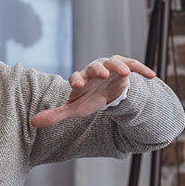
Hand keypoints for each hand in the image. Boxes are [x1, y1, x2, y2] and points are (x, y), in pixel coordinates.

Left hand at [30, 55, 154, 128]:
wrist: (108, 94)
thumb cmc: (88, 100)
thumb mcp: (73, 109)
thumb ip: (55, 115)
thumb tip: (33, 123)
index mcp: (82, 78)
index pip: (77, 77)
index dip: (77, 80)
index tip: (78, 86)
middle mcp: (95, 69)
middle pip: (95, 66)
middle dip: (98, 69)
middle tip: (103, 74)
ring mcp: (111, 67)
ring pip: (114, 62)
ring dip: (119, 66)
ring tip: (125, 73)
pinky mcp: (126, 68)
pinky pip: (134, 65)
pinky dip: (141, 69)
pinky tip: (151, 76)